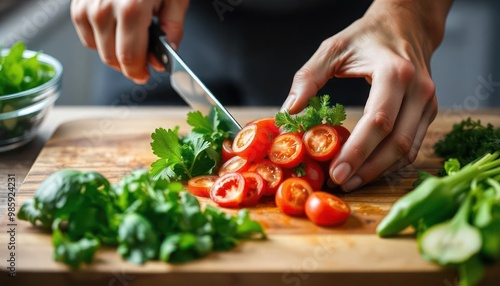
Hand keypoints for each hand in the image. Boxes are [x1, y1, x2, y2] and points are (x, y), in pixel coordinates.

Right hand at [71, 0, 188, 83]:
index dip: (138, 72)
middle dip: (129, 65)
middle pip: (112, 58)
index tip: (145, 75)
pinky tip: (115, 30)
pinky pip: (86, 34)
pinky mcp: (77, 3)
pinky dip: (100, 38)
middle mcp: (104, 9)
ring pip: (98, 49)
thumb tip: (168, 53)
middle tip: (143, 61)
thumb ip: (173, 28)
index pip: (129, 58)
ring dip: (115, 53)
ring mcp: (87, 6)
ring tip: (131, 39)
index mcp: (131, 9)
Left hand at [281, 0, 452, 190]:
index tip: (336, 173)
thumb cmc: (367, 37)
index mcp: (394, 73)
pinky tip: (368, 169)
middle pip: (396, 143)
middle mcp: (418, 90)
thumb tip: (289, 110)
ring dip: (379, 171)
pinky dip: (390, 163)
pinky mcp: (429, 112)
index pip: (378, 121)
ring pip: (407, 150)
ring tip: (351, 181)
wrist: (407, 25)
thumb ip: (308, 78)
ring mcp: (428, 103)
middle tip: (340, 184)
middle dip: (367, 169)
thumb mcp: (332, 48)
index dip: (357, 152)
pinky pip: (412, 146)